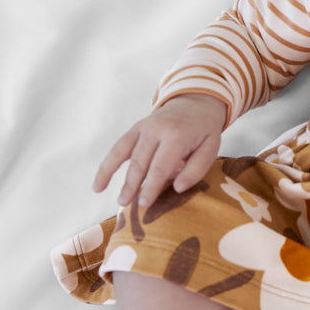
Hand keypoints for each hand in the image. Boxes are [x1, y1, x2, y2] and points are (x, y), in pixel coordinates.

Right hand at [92, 94, 226, 206]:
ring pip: (126, 155)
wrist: (194, 103)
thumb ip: (196, 169)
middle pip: (141, 162)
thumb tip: (178, 188)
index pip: (161, 166)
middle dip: (133, 186)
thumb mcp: (211, 148)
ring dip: (120, 179)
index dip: (152, 186)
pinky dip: (107, 166)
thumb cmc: (203, 131)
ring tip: (118, 201)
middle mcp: (157, 129)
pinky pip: (118, 148)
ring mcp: (143, 128)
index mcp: (177, 135)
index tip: (145, 204)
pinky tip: (98, 185)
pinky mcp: (135, 129)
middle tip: (127, 206)